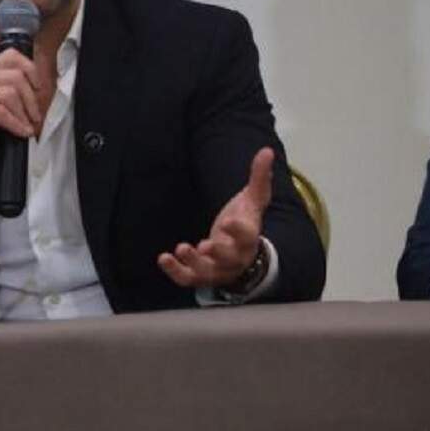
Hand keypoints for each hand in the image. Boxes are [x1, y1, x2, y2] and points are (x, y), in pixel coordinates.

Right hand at [0, 49, 41, 217]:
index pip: (12, 56)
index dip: (31, 71)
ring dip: (25, 113)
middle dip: (32, 99)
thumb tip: (40, 94)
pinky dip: (15, 123)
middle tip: (35, 118)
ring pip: (9, 92)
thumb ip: (13, 98)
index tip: (39, 92)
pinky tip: (21, 133)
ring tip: (28, 128)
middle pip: (15, 75)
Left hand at [158, 147, 273, 288]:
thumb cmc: (247, 222)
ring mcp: (218, 269)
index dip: (239, 231)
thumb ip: (259, 177)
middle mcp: (235, 258)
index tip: (229, 221)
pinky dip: (175, 272)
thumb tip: (266, 151)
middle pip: (229, 259)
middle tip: (205, 245)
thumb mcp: (253, 199)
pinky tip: (163, 258)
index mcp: (249, 238)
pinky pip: (188, 279)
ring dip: (193, 263)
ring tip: (181, 248)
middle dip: (218, 252)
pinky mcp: (201, 276)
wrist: (244, 254)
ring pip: (207, 272)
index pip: (247, 236)